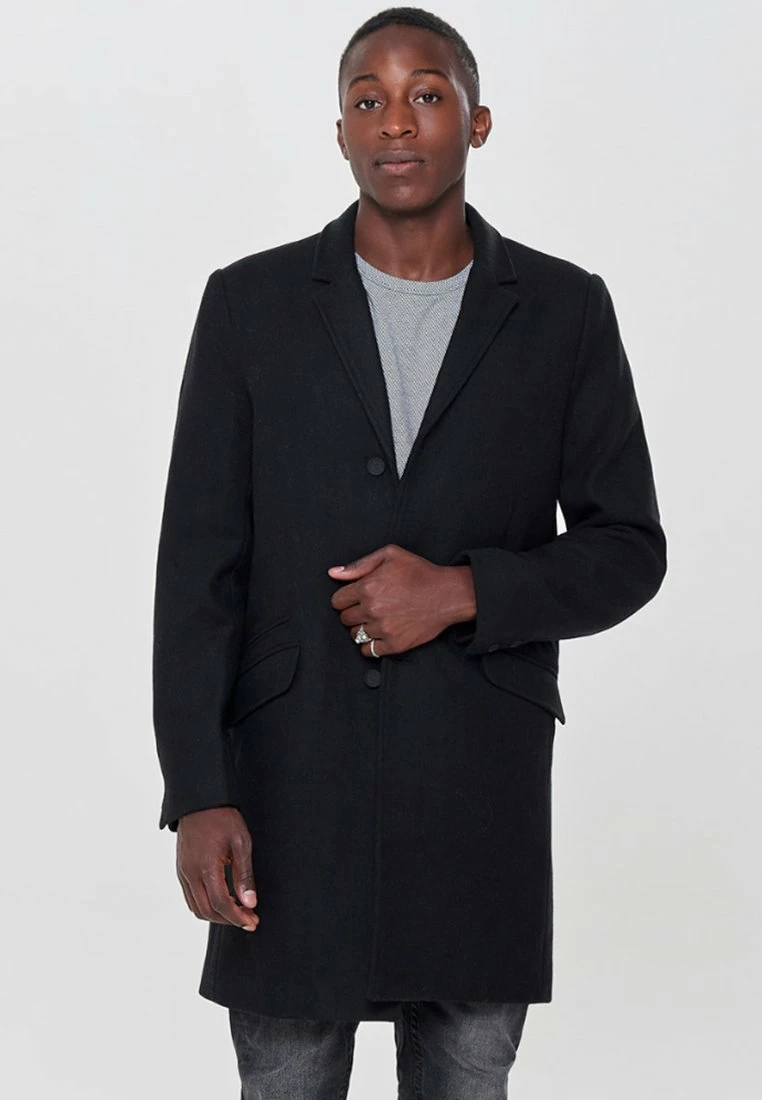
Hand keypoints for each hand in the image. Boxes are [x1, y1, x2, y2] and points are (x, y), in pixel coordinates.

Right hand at [176, 806, 259, 931]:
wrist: (200, 802)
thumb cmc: (222, 819)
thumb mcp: (241, 843)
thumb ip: (244, 875)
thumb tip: (250, 903)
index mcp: (206, 867)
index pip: (220, 904)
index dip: (237, 917)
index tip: (252, 921)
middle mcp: (190, 874)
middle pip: (207, 911)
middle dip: (229, 920)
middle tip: (248, 920)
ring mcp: (183, 873)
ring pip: (196, 908)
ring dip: (216, 915)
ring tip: (237, 912)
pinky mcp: (181, 870)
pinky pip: (190, 897)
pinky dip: (205, 906)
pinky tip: (221, 901)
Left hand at [327, 544, 475, 656]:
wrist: (447, 595)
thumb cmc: (421, 573)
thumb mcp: (390, 555)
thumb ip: (359, 565)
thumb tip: (334, 573)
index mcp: (367, 587)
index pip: (337, 601)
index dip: (345, 598)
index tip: (354, 598)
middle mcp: (372, 609)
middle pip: (344, 618)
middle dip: (353, 612)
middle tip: (368, 607)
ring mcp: (382, 629)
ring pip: (355, 635)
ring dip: (361, 628)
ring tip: (375, 620)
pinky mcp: (394, 644)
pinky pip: (368, 651)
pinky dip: (370, 645)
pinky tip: (379, 634)